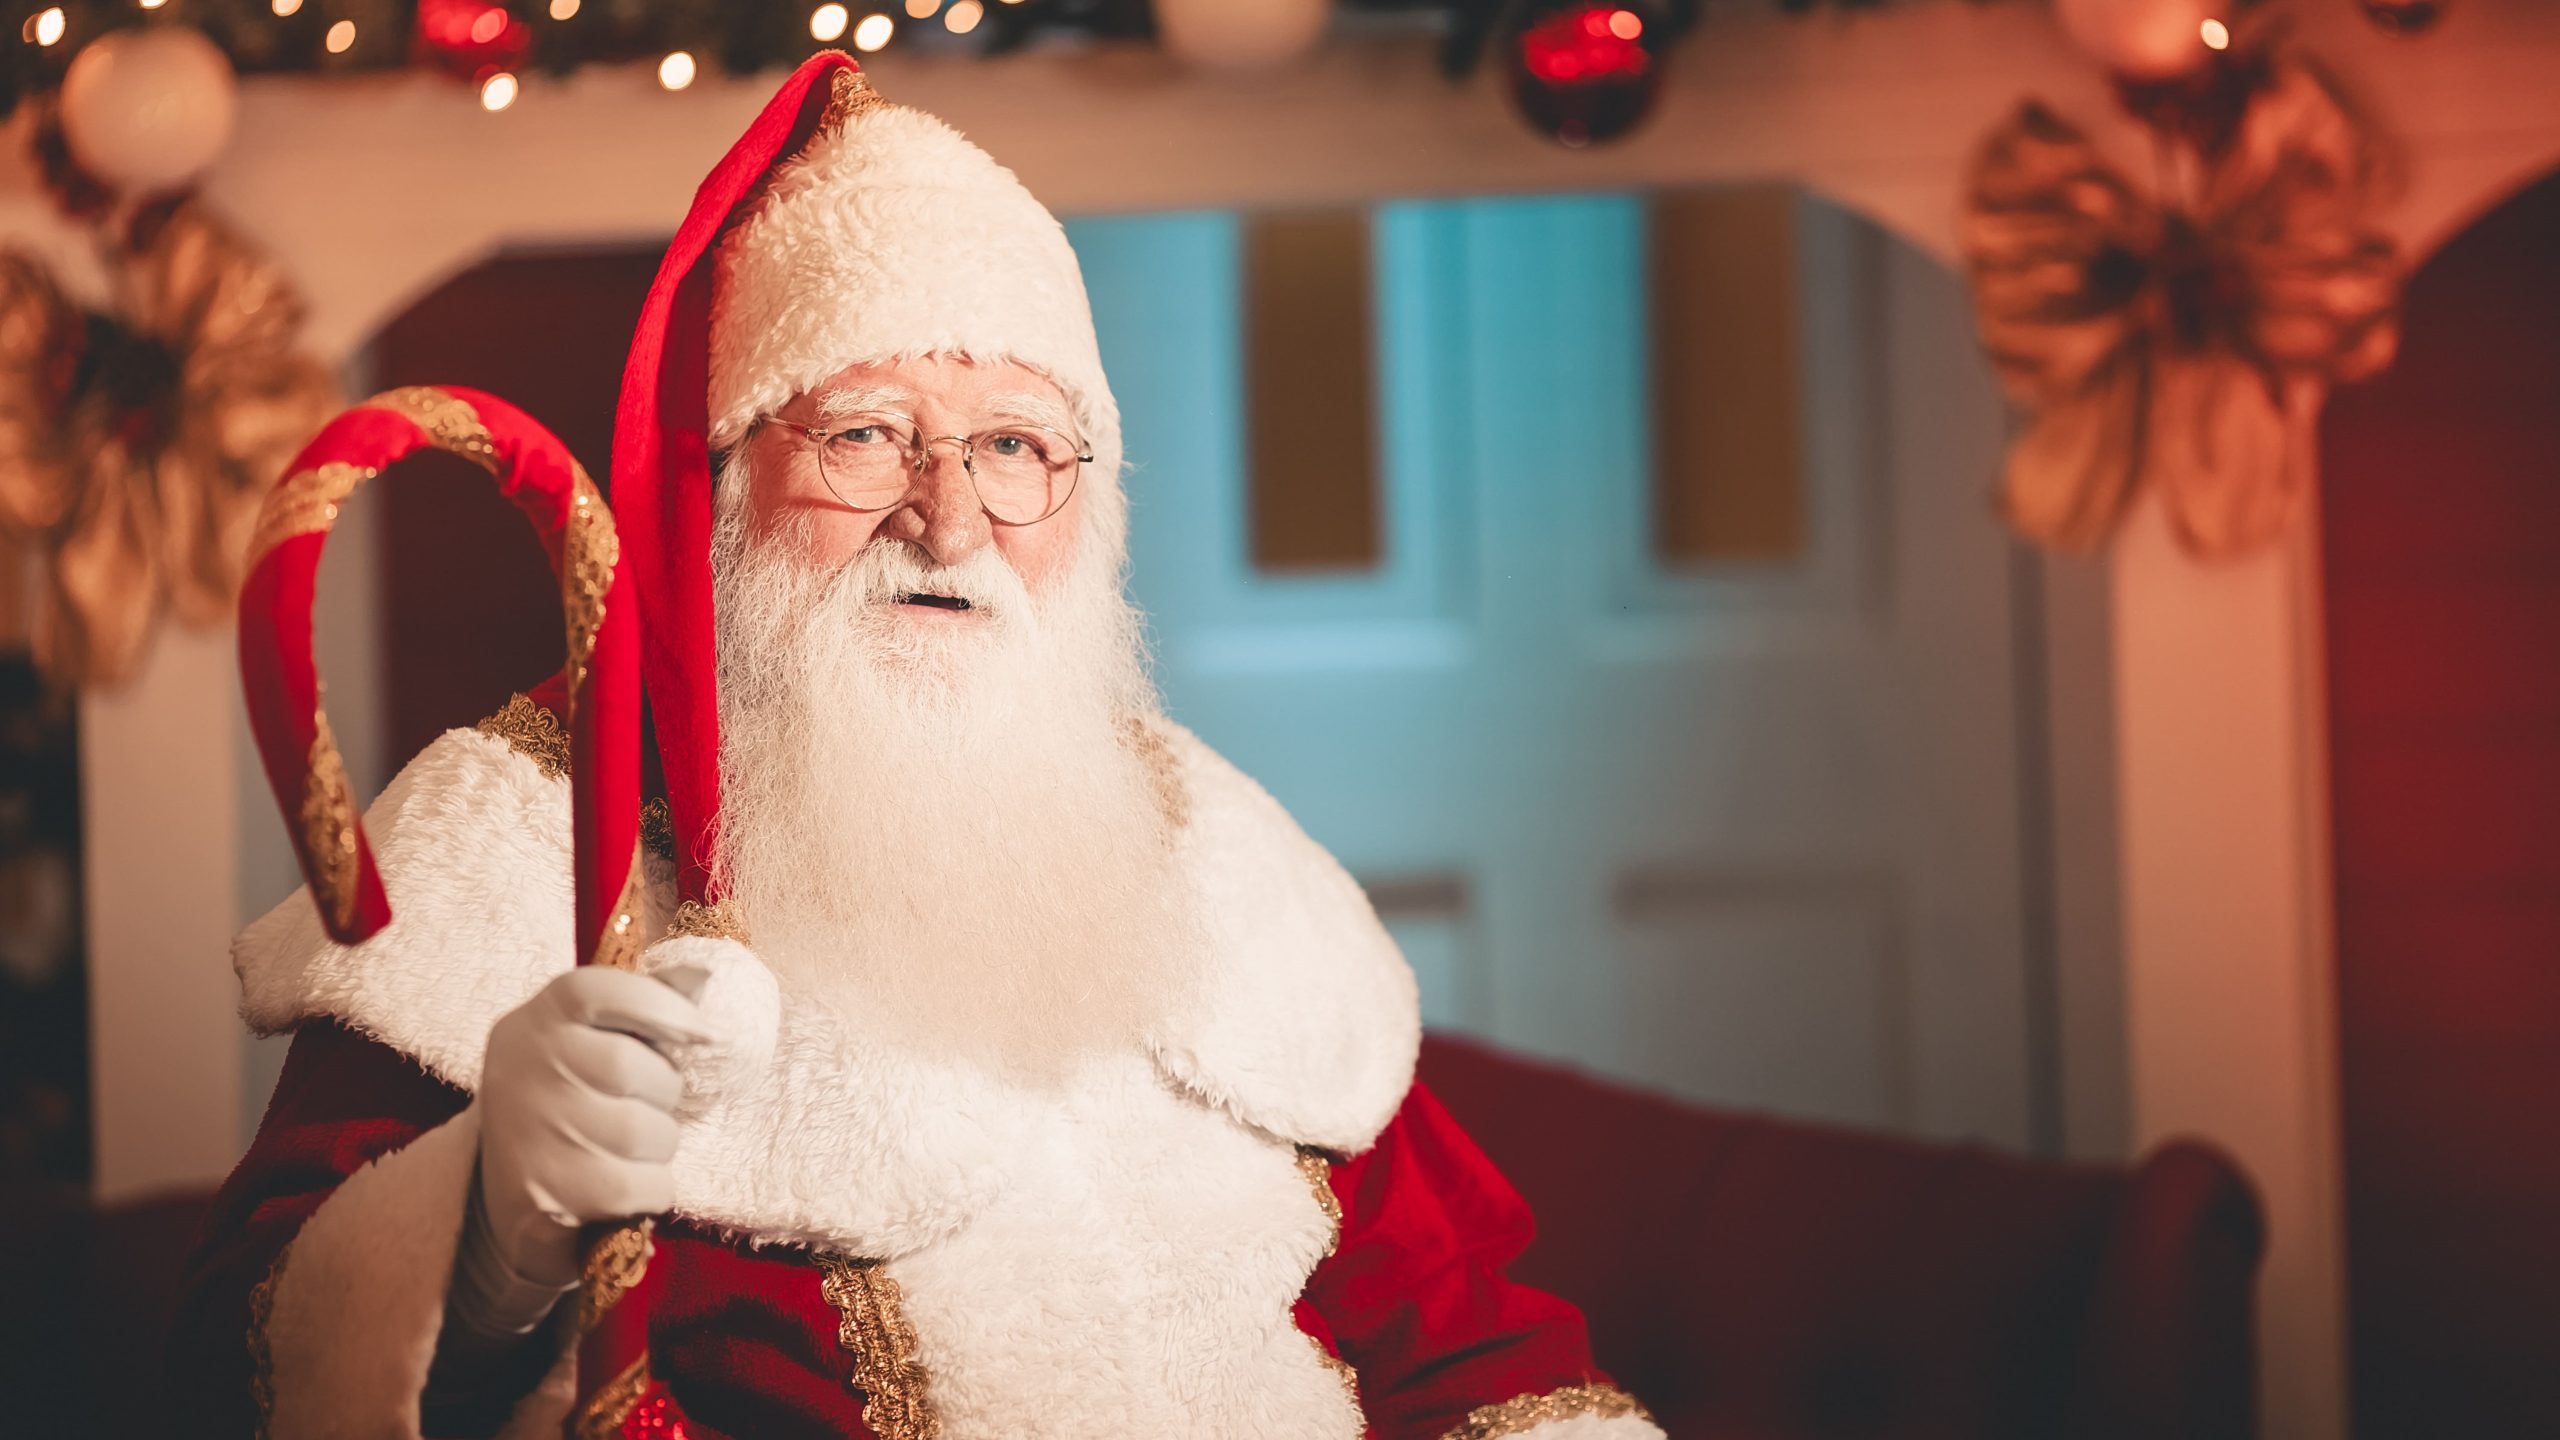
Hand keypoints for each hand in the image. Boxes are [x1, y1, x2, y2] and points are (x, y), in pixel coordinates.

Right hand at [474, 966, 710, 1284]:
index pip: (600, 992)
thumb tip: (702, 974)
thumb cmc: (570, 1099)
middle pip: (635, 1069)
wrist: (506, 1192)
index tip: (707, 1034)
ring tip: (627, 1148)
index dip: (664, 1008)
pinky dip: (652, 1190)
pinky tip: (620, 1185)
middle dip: (663, 1092)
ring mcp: (534, 1134)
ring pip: (649, 1133)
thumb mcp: (588, 1041)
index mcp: (537, 1021)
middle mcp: (525, 1070)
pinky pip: (646, 1186)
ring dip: (658, 1146)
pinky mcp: (551, 1195)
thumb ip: (641, 1005)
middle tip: (641, 1106)